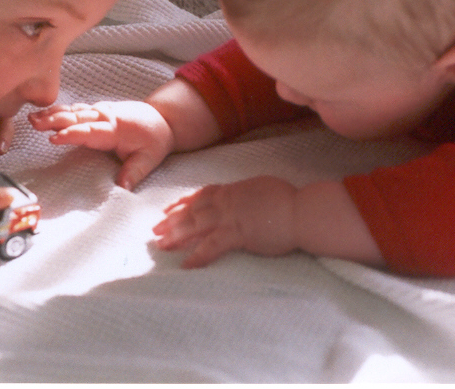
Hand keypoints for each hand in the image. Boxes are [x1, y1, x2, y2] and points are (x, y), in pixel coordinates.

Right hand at [29, 101, 174, 189]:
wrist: (161, 118)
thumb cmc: (154, 139)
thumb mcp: (150, 158)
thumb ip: (134, 172)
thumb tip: (122, 188)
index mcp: (116, 128)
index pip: (90, 132)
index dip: (72, 134)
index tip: (55, 138)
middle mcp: (105, 116)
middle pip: (77, 118)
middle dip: (55, 120)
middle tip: (35, 124)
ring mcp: (99, 111)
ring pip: (73, 111)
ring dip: (52, 114)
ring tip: (32, 118)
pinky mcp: (95, 110)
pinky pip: (74, 109)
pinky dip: (58, 110)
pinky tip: (41, 114)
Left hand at [153, 176, 298, 266]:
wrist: (300, 211)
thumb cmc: (288, 200)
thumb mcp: (261, 188)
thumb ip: (245, 193)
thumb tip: (240, 198)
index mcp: (233, 190)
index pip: (201, 195)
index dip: (183, 202)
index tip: (168, 208)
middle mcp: (227, 201)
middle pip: (193, 210)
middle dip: (172, 220)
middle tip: (154, 229)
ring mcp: (231, 217)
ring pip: (196, 225)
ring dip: (176, 235)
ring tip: (160, 245)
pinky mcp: (238, 235)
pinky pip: (212, 246)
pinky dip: (197, 256)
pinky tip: (185, 266)